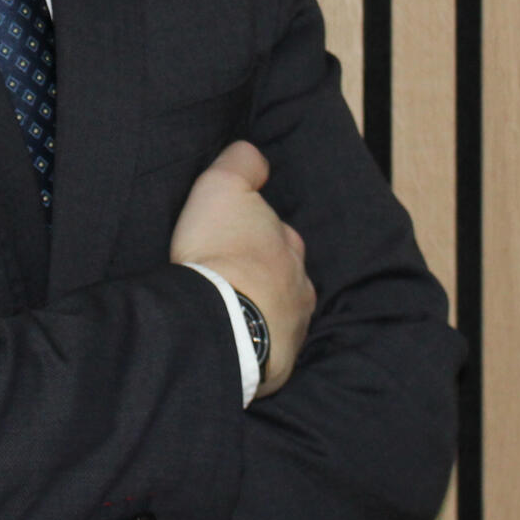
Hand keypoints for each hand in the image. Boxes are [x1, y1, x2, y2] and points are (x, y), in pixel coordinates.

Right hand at [170, 141, 314, 397]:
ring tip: (232, 310)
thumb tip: (255, 154)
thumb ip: (242, 163)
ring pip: (282, 313)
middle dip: (266, 273)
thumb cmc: (219, 251)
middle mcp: (300, 286)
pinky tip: (235, 340)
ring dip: (263, 309)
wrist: (221, 320)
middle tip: (233, 274)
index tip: (236, 235)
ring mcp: (293, 328)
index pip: (279, 233)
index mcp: (290, 246)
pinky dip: (257, 343)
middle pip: (285, 275)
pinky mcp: (279, 365)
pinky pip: (270, 351)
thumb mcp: (223, 188)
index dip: (257, 231)